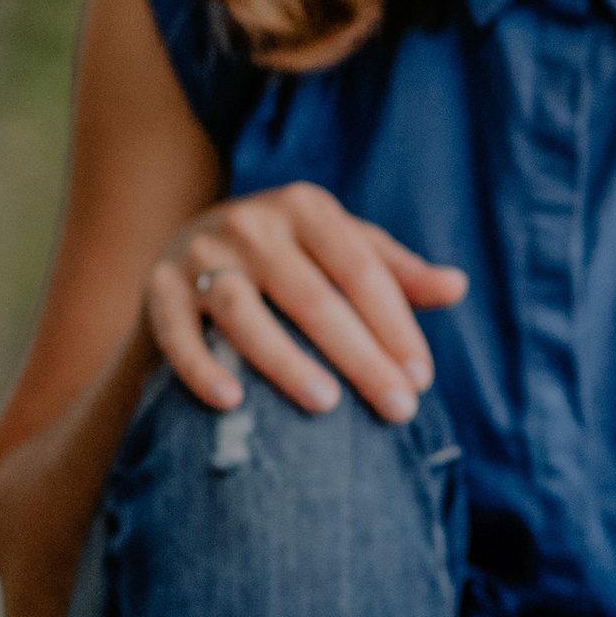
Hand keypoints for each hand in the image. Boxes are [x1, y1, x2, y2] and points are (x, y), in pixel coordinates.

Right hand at [145, 181, 466, 425]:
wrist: (192, 249)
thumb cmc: (292, 258)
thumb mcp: (346, 251)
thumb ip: (398, 272)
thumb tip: (458, 287)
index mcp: (305, 208)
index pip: (361, 271)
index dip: (395, 325)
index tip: (421, 379)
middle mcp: (252, 223)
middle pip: (314, 298)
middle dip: (361, 357)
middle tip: (398, 408)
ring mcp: (200, 253)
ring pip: (245, 312)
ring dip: (286, 360)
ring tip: (327, 404)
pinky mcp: (157, 287)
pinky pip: (178, 331)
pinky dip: (200, 366)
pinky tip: (232, 402)